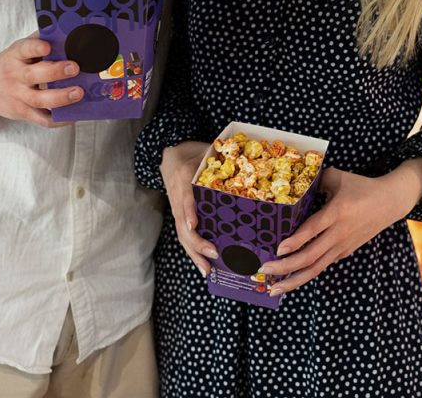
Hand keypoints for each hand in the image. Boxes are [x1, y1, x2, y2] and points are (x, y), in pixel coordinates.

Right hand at [0, 35, 82, 129]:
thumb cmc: (9, 64)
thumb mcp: (17, 50)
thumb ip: (38, 42)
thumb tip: (66, 33)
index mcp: (15, 55)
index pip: (24, 49)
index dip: (36, 47)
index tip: (48, 47)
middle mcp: (15, 75)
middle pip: (33, 75)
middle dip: (56, 71)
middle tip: (75, 68)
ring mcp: (18, 96)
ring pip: (39, 99)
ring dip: (60, 97)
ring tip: (78, 92)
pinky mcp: (22, 112)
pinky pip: (41, 119)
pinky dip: (57, 120)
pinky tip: (73, 117)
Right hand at [160, 141, 218, 276]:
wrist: (169, 152)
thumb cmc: (193, 151)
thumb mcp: (206, 151)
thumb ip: (223, 160)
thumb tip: (251, 168)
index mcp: (184, 177)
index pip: (185, 198)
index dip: (189, 212)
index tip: (194, 225)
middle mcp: (177, 195)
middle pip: (182, 223)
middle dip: (196, 242)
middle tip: (213, 254)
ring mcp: (175, 207)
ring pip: (181, 234)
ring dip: (194, 253)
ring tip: (207, 270)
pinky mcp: (178, 215)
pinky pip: (183, 235)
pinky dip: (193, 251)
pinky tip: (204, 265)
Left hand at [260, 160, 421, 295]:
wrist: (390, 202)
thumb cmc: (362, 186)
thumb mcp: (339, 177)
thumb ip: (316, 180)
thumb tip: (295, 182)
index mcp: (337, 213)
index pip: (312, 230)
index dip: (295, 241)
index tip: (277, 249)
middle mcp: (339, 233)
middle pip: (310, 256)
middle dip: (286, 266)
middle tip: (264, 270)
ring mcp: (342, 246)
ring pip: (316, 268)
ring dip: (294, 280)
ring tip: (274, 288)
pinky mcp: (345, 252)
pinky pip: (322, 265)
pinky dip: (306, 274)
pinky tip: (291, 279)